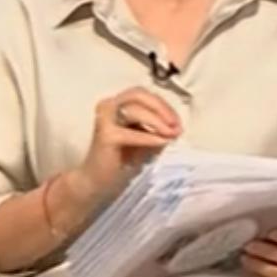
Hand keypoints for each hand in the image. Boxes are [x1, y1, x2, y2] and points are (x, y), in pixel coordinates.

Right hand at [72, 87, 180, 205]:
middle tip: (176, 124)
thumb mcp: (146, 139)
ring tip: (171, 134)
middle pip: (139, 95)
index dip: (163, 105)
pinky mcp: (105, 135)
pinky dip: (149, 137)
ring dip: (157, 121)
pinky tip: (162, 143)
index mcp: (118, 103)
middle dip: (161, 108)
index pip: (144, 95)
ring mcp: (104, 119)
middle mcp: (109, 106)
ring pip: (135, 110)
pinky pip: (131, 133)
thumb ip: (159, 129)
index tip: (178, 122)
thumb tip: (177, 126)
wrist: (99, 181)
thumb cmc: (123, 159)